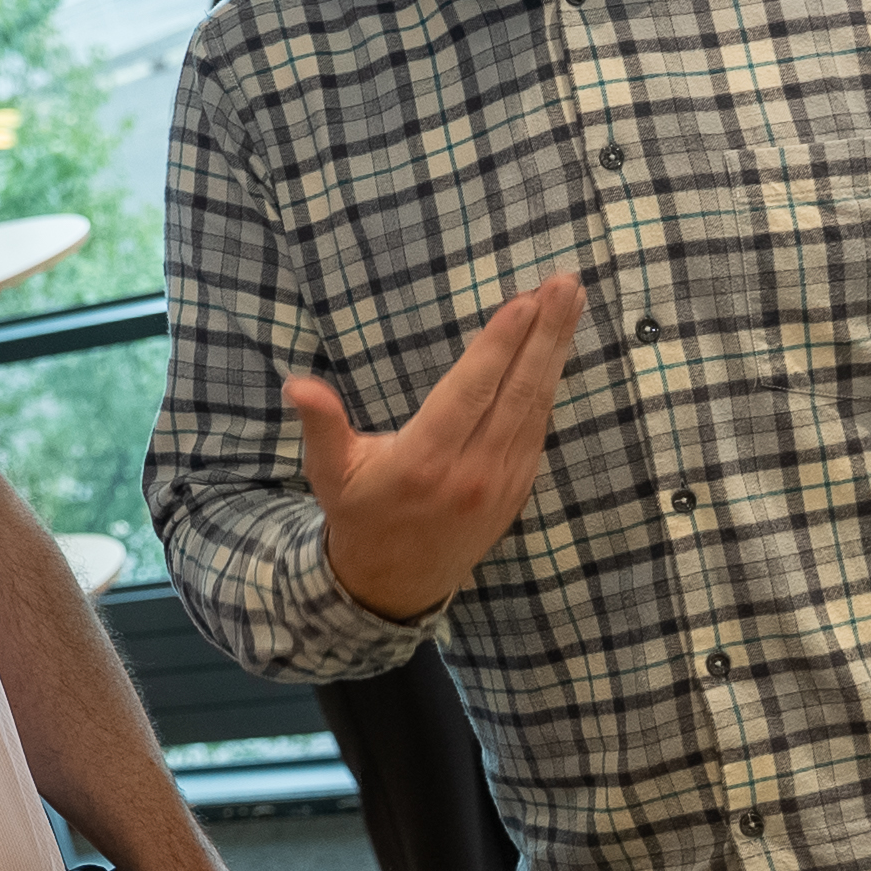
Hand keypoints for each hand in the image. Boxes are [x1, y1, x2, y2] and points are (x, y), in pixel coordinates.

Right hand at [285, 273, 583, 622]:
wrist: (395, 586)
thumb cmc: (359, 516)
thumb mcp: (330, 474)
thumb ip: (320, 426)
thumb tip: (297, 385)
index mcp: (425, 461)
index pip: (472, 392)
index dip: (500, 345)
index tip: (526, 302)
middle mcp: (472, 472)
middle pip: (517, 391)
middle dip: (545, 333)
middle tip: (567, 284)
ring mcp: (501, 483)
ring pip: (536, 406)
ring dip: (556, 351)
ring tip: (572, 302)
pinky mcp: (517, 489)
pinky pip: (538, 428)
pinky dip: (550, 385)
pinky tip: (557, 349)